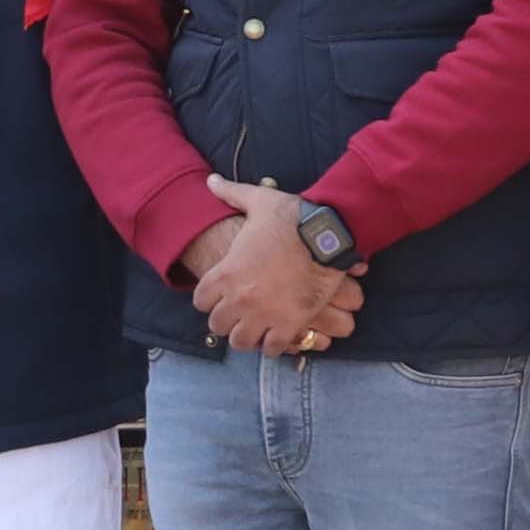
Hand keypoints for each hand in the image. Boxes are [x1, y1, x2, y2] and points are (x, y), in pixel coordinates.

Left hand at [180, 183, 357, 355]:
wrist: (328, 234)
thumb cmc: (293, 217)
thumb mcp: (258, 200)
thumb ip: (231, 193)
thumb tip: (210, 181)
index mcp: (227, 272)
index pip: (200, 300)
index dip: (209, 298)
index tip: (218, 296)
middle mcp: (239, 298)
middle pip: (217, 325)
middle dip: (226, 321)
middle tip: (237, 316)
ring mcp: (264, 314)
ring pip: (241, 341)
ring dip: (247, 336)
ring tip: (255, 330)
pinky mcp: (290, 324)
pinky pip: (272, 349)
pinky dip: (274, 346)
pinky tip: (277, 337)